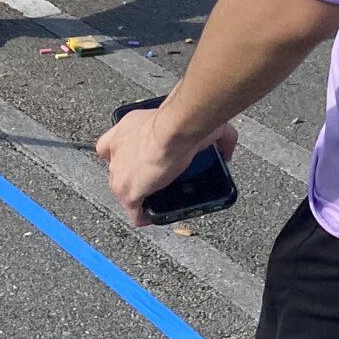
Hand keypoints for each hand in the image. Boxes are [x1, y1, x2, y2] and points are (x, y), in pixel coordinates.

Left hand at [95, 104, 237, 227]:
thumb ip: (218, 137)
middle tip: (151, 179)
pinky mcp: (128, 192)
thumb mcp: (197, 122)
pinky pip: (133, 212)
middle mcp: (115, 151)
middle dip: (131, 175)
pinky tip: (152, 217)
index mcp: (125, 129)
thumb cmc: (179, 121)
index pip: (110, 144)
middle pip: (116, 169)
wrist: (173, 130)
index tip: (135, 159)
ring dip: (137, 195)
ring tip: (152, 198)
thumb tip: (227, 151)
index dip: (122, 153)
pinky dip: (142, 216)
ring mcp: (119, 173)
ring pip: (122, 191)